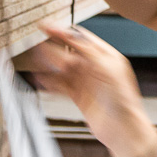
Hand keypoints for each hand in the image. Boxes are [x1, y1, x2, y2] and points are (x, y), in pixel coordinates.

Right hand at [23, 22, 156, 156]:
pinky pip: (61, 85)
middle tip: (34, 42)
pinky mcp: (80, 97)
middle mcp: (96, 67)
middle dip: (52, 46)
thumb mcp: (105, 67)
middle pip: (69, 51)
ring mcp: (87, 82)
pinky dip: (49, 81)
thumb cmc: (122, 99)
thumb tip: (69, 35)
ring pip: (63, 68)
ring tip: (33, 58)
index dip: (62, 31)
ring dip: (48, 63)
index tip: (44, 27)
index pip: (80, 37)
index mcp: (106, 55)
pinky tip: (39, 78)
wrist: (123, 129)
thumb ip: (86, 50)